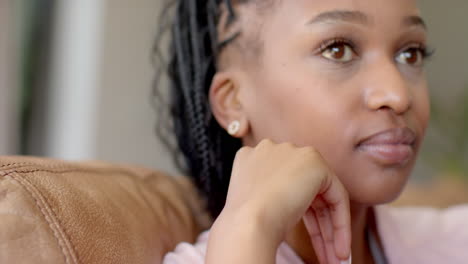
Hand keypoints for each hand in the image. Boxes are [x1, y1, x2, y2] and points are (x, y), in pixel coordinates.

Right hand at [219, 139, 350, 263]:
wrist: (247, 223)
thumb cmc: (245, 223)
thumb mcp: (253, 203)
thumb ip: (268, 194)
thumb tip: (288, 210)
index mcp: (253, 157)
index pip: (284, 186)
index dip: (298, 215)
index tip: (306, 242)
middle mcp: (274, 149)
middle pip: (305, 192)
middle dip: (317, 227)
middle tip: (325, 254)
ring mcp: (294, 153)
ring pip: (321, 197)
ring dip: (330, 232)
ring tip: (335, 260)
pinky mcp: (314, 163)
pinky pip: (335, 195)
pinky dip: (340, 224)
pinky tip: (339, 250)